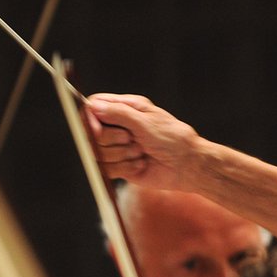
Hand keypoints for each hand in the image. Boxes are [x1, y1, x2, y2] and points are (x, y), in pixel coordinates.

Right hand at [85, 93, 203, 189]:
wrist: (186, 165)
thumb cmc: (172, 138)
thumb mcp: (146, 122)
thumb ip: (119, 114)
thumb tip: (94, 106)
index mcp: (125, 108)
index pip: (94, 106)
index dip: (90, 118)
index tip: (97, 129)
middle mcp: (117, 126)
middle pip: (91, 133)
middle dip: (112, 139)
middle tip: (131, 139)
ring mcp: (117, 147)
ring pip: (98, 153)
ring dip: (122, 154)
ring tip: (141, 152)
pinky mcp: (119, 167)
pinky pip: (107, 170)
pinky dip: (125, 167)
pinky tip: (141, 164)